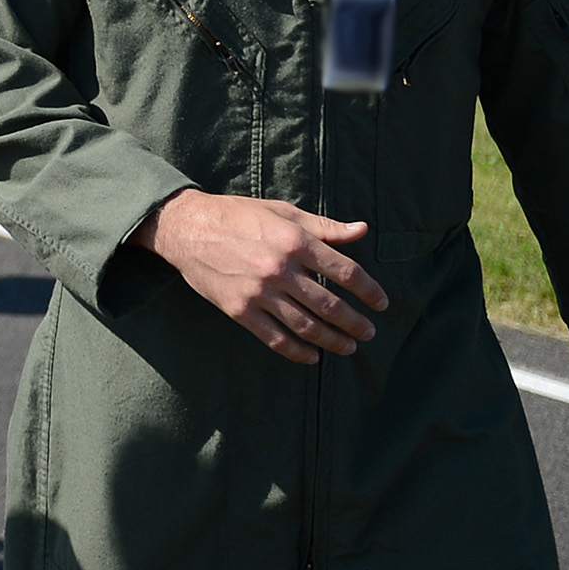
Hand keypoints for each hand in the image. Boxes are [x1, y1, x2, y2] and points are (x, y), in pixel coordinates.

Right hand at [138, 189, 387, 364]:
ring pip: (306, 326)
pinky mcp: (240, 310)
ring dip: (332, 341)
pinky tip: (311, 356)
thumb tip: (362, 230)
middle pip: (330, 305)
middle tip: (368, 333)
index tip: (381, 304)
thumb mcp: (284, 213)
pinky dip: (297, 352)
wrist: (188, 228)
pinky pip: (275, 338)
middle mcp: (280, 269)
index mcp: (296, 242)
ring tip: (347, 347)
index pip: (346, 272)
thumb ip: (324, 226)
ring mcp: (259, 293)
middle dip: (355, 323)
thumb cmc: (239, 216)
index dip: (369, 292)